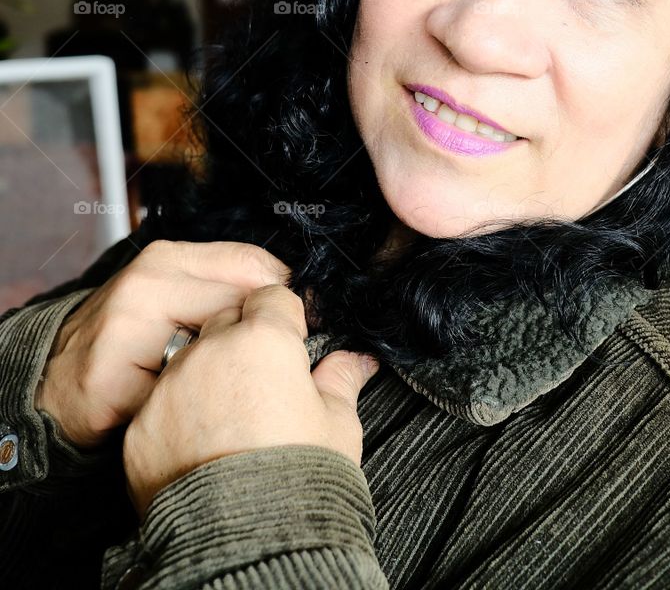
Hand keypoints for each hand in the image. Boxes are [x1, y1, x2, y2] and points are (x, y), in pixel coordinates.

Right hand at [34, 240, 293, 449]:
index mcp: (168, 259)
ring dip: (226, 380)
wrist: (53, 384)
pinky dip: (190, 414)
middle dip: (260, 344)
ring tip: (221, 392)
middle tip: (261, 371)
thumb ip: (226, 288)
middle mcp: (145, 286)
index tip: (298, 327)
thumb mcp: (174, 296)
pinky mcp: (108, 384)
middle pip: (240, 312)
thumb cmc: (128, 341)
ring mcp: (123, 333)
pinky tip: (186, 415)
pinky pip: (177, 402)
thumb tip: (297, 299)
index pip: (253, 265)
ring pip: (212, 356)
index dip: (283, 300)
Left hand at [122, 282, 378, 517]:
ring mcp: (170, 387)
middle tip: (262, 383)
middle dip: (242, 340)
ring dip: (206, 376)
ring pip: (188, 360)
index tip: (290, 344)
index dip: (283, 319)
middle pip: (225, 320)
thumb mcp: (337, 425)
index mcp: (264, 338)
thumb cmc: (301, 478)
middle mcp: (211, 350)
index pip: (271, 297)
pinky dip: (178, 419)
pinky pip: (160, 406)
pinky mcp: (141, 427)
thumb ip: (341, 381)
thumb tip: (356, 362)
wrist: (246, 542)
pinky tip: (202, 449)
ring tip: (230, 421)